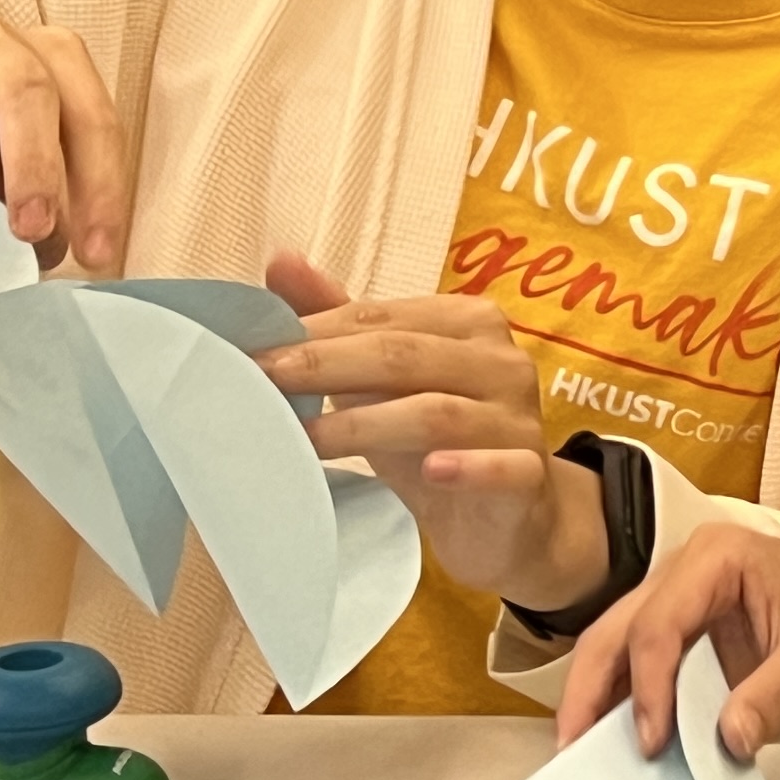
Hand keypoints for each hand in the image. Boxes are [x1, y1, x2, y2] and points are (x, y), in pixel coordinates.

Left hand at [257, 255, 606, 611]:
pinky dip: (466, 468)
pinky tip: (431, 471)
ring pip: (437, 412)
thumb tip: (280, 261)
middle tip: (261, 383)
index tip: (250, 352)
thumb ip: (342, 320)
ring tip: (303, 441)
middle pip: (404, 356)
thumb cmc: (436, 439)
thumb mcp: (388, 380)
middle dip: (326, 366)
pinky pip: (502, 467)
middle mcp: (501, 359)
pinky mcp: (530, 476)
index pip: (381, 319)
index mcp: (468, 322)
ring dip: (363, 425)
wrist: (511, 518)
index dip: (314, 332)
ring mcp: (519, 417)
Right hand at [558, 524, 779, 762]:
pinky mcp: (692, 639)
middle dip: (591, 690)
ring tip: (581, 757)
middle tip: (573, 753)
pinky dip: (630, 706)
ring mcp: (685, 604)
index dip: (648, 687)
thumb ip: (773, 699)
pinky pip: (646, 669)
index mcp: (718, 558)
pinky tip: (619, 746)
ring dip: (601, 701)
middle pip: (618, 629)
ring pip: (620, 647)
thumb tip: (725, 744)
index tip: (653, 744)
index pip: (659, 623)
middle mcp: (688, 572)